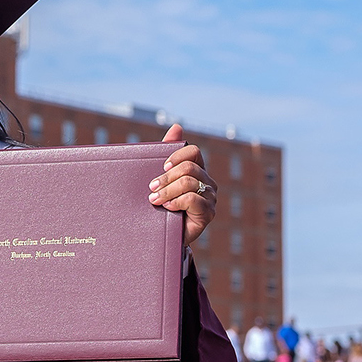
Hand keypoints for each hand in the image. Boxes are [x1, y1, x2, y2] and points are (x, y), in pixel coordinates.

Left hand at [148, 124, 215, 245]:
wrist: (163, 234)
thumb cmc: (160, 204)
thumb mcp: (160, 178)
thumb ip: (166, 153)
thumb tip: (177, 127)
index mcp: (196, 170)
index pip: (193, 152)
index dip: (177, 156)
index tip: (162, 167)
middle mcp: (207, 182)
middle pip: (188, 168)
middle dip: (166, 177)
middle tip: (151, 188)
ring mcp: (210, 198)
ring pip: (189, 183)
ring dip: (167, 191)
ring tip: (154, 200)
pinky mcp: (208, 213)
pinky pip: (193, 199)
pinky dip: (176, 202)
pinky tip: (167, 208)